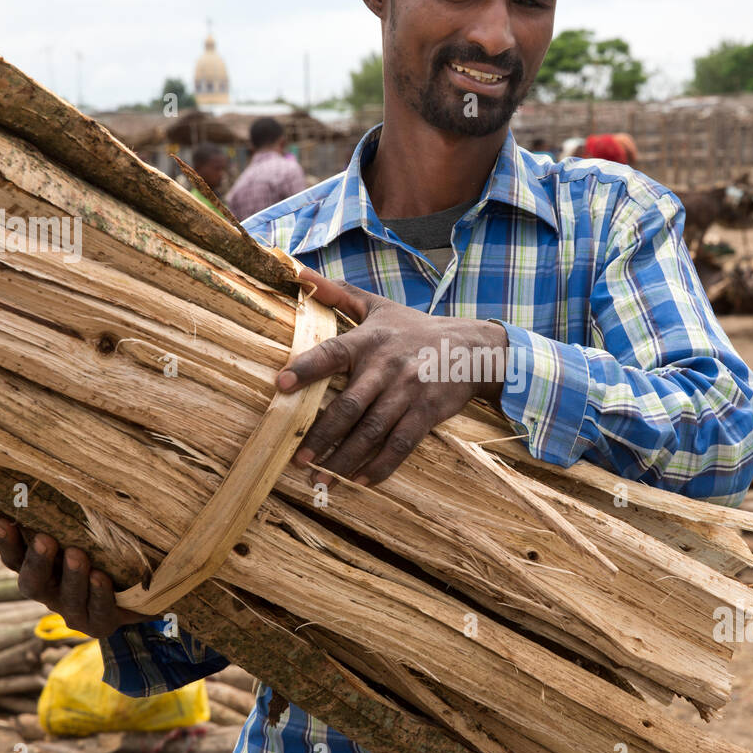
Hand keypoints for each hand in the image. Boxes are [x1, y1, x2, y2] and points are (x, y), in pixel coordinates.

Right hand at [0, 517, 152, 637]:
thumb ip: (73, 518)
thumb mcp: (88, 534)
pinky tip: (101, 577)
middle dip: (37, 561)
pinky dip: (99, 593)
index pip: (14, 559)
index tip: (2, 520)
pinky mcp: (99, 624)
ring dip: (71, 575)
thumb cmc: (106, 554)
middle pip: (32, 583)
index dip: (6, 543)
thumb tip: (66, 475)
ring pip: (67, 597)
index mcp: (40, 570)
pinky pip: (98, 610)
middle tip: (44, 539)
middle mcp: (51, 592)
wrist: (140, 593)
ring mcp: (74, 611)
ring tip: (77, 554)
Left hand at [281, 269, 509, 487]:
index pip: (333, 353)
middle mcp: (388, 367)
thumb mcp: (379, 306)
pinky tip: (361, 481)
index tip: (280, 385)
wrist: (472, 347)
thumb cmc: (415, 329)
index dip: (306, 368)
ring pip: (372, 431)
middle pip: (349, 406)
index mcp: (370, 340)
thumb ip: (337, 293)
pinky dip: (380, 466)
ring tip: (322, 479)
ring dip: (345, 459)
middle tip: (299, 459)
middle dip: (321, 435)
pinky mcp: (427, 413)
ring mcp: (409, 393)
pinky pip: (400, 445)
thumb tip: (297, 272)